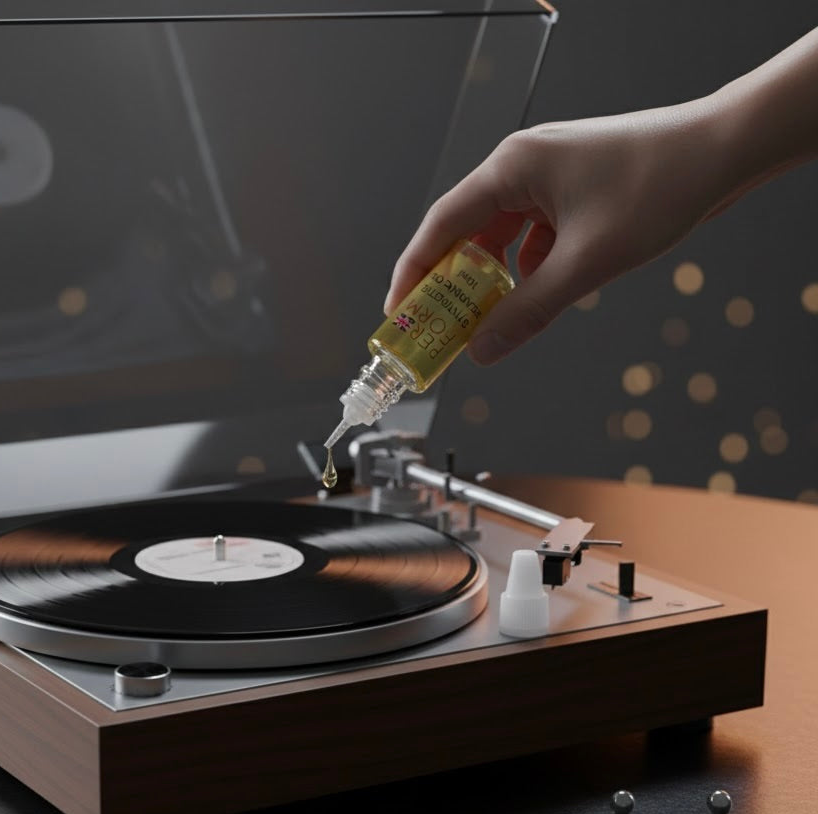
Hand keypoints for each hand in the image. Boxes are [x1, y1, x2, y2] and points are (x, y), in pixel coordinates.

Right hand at [384, 99, 738, 364]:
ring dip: (492, 281)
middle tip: (438, 329)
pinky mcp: (571, 192)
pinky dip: (527, 270)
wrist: (727, 150)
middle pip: (465, 234)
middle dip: (451, 285)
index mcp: (512, 169)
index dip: (413, 274)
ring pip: (500, 239)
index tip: (398, 315)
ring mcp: (548, 178)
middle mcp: (522, 167)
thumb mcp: (585, 263)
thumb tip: (483, 351)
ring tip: (484, 321)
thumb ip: (528, 311)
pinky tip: (536, 295)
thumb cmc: (660, 186)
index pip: (440, 226)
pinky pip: (532, 237)